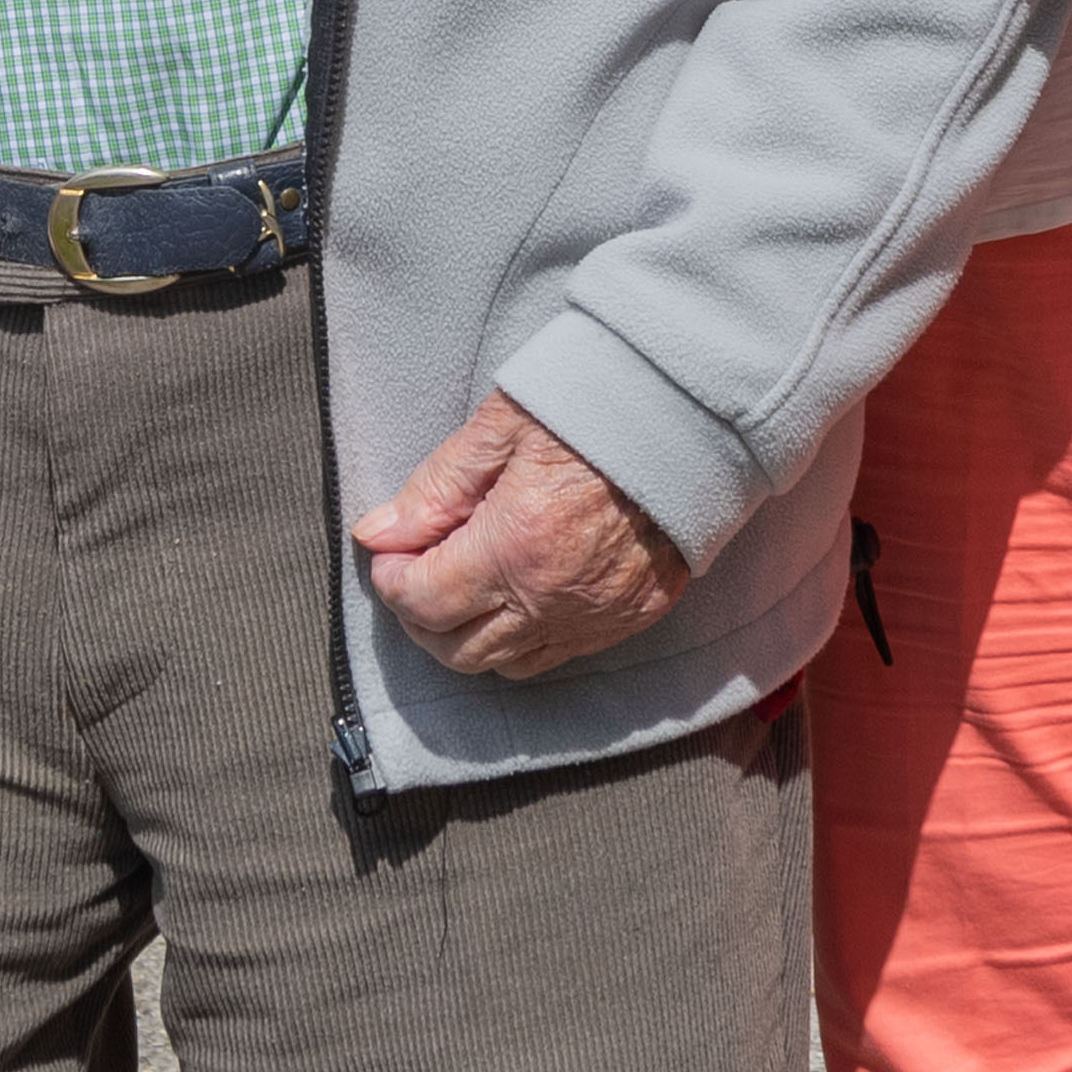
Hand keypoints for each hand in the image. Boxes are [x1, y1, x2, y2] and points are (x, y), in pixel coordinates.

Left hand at [354, 394, 690, 680]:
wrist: (694, 415)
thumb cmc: (594, 406)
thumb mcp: (501, 428)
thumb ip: (435, 488)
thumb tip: (376, 533)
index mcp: (516, 546)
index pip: (424, 602)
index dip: (390, 581)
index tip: (388, 552)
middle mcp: (555, 597)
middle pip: (458, 650)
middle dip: (419, 619)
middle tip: (413, 572)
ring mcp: (598, 616)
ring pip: (507, 664)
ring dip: (468, 636)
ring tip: (458, 586)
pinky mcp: (633, 617)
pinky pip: (558, 654)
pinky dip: (521, 638)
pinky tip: (513, 595)